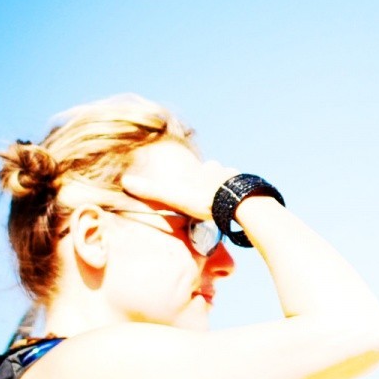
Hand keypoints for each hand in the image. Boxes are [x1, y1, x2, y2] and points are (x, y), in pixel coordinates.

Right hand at [120, 149, 239, 220]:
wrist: (238, 204)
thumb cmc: (205, 201)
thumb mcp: (175, 197)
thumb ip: (153, 192)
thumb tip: (125, 182)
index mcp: (205, 172)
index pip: (203, 170)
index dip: (202, 175)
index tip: (202, 182)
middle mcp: (223, 172)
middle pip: (220, 174)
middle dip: (217, 180)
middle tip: (217, 193)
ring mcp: (239, 180)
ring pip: (235, 182)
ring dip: (232, 189)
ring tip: (232, 202)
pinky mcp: (253, 192)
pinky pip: (250, 194)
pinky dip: (247, 199)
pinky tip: (247, 208)